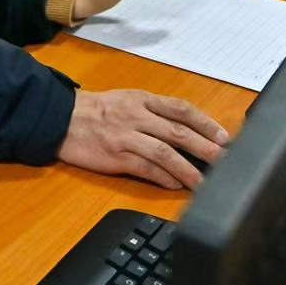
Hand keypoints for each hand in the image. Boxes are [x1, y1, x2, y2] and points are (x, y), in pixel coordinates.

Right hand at [57, 89, 227, 190]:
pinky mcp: (115, 156)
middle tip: (225, 160)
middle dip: (206, 147)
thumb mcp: (127, 100)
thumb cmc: (97, 110)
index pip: (181, 109)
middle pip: (178, 132)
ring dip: (188, 169)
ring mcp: (126, 136)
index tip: (225, 136)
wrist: (61, 119)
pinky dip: (163, 177)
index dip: (206, 123)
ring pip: (165, 153)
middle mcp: (137, 115)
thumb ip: (154, 112)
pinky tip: (176, 185)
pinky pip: (144, 168)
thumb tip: (186, 131)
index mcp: (143, 99)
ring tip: (204, 182)